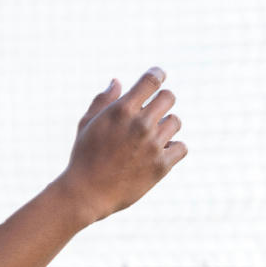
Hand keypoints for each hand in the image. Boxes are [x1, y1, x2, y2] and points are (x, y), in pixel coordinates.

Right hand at [57, 67, 186, 224]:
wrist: (87, 192)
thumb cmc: (84, 155)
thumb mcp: (88, 123)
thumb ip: (103, 100)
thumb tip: (117, 82)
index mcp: (121, 110)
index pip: (151, 81)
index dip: (157, 74)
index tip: (158, 75)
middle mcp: (140, 124)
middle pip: (169, 98)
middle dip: (162, 100)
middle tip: (154, 110)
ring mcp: (153, 145)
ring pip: (175, 122)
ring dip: (165, 125)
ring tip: (152, 135)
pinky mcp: (162, 165)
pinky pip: (182, 147)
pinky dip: (173, 147)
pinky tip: (160, 151)